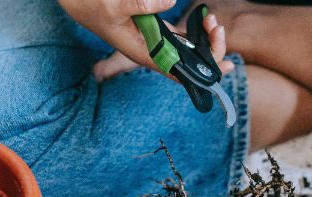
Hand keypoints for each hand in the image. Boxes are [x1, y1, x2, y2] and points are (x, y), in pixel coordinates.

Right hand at [57, 0, 233, 80]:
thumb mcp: (113, 3)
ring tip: (210, 18)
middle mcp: (152, 51)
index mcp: (143, 53)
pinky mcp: (153, 27)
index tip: (224, 67)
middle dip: (209, 50)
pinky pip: (180, 34)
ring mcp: (154, 39)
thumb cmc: (87, 2)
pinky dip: (193, 27)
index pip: (179, 72)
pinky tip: (202, 17)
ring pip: (187, 47)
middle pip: (188, 63)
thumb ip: (141, 3)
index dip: (203, 74)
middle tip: (218, 28)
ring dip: (203, 36)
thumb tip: (170, 2)